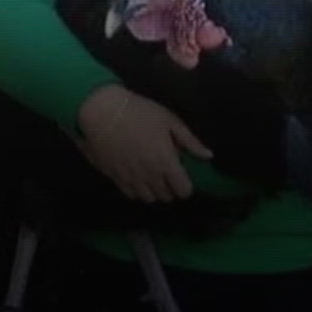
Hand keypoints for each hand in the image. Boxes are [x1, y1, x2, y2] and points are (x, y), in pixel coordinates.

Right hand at [75, 85, 212, 202]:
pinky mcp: (115, 178)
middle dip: (171, 188)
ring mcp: (132, 179)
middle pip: (167, 197)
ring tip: (153, 177)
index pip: (183, 191)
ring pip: (149, 199)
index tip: (183, 176)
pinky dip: (138, 190)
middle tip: (169, 174)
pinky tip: (138, 177)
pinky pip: (131, 195)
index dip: (186, 186)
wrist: (102, 111)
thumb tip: (208, 156)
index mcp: (166, 163)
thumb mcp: (169, 120)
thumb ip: (190, 141)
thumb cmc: (139, 112)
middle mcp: (150, 176)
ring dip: (154, 191)